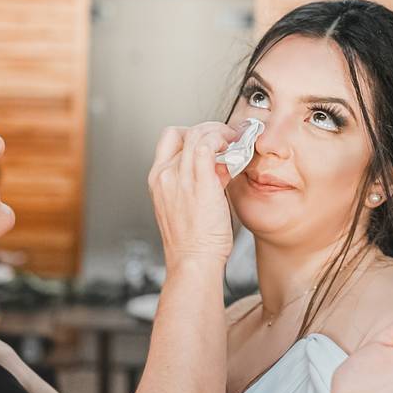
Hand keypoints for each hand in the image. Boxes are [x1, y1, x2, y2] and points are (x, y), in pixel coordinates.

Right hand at [148, 122, 237, 269]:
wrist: (192, 262)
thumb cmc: (193, 242)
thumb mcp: (187, 205)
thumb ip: (200, 182)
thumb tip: (220, 166)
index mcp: (158, 180)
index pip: (170, 139)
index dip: (192, 134)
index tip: (210, 142)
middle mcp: (165, 175)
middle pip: (184, 132)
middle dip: (209, 130)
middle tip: (227, 139)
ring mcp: (180, 177)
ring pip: (198, 134)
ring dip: (219, 132)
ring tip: (234, 141)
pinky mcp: (199, 182)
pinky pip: (208, 145)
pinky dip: (222, 140)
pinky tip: (233, 148)